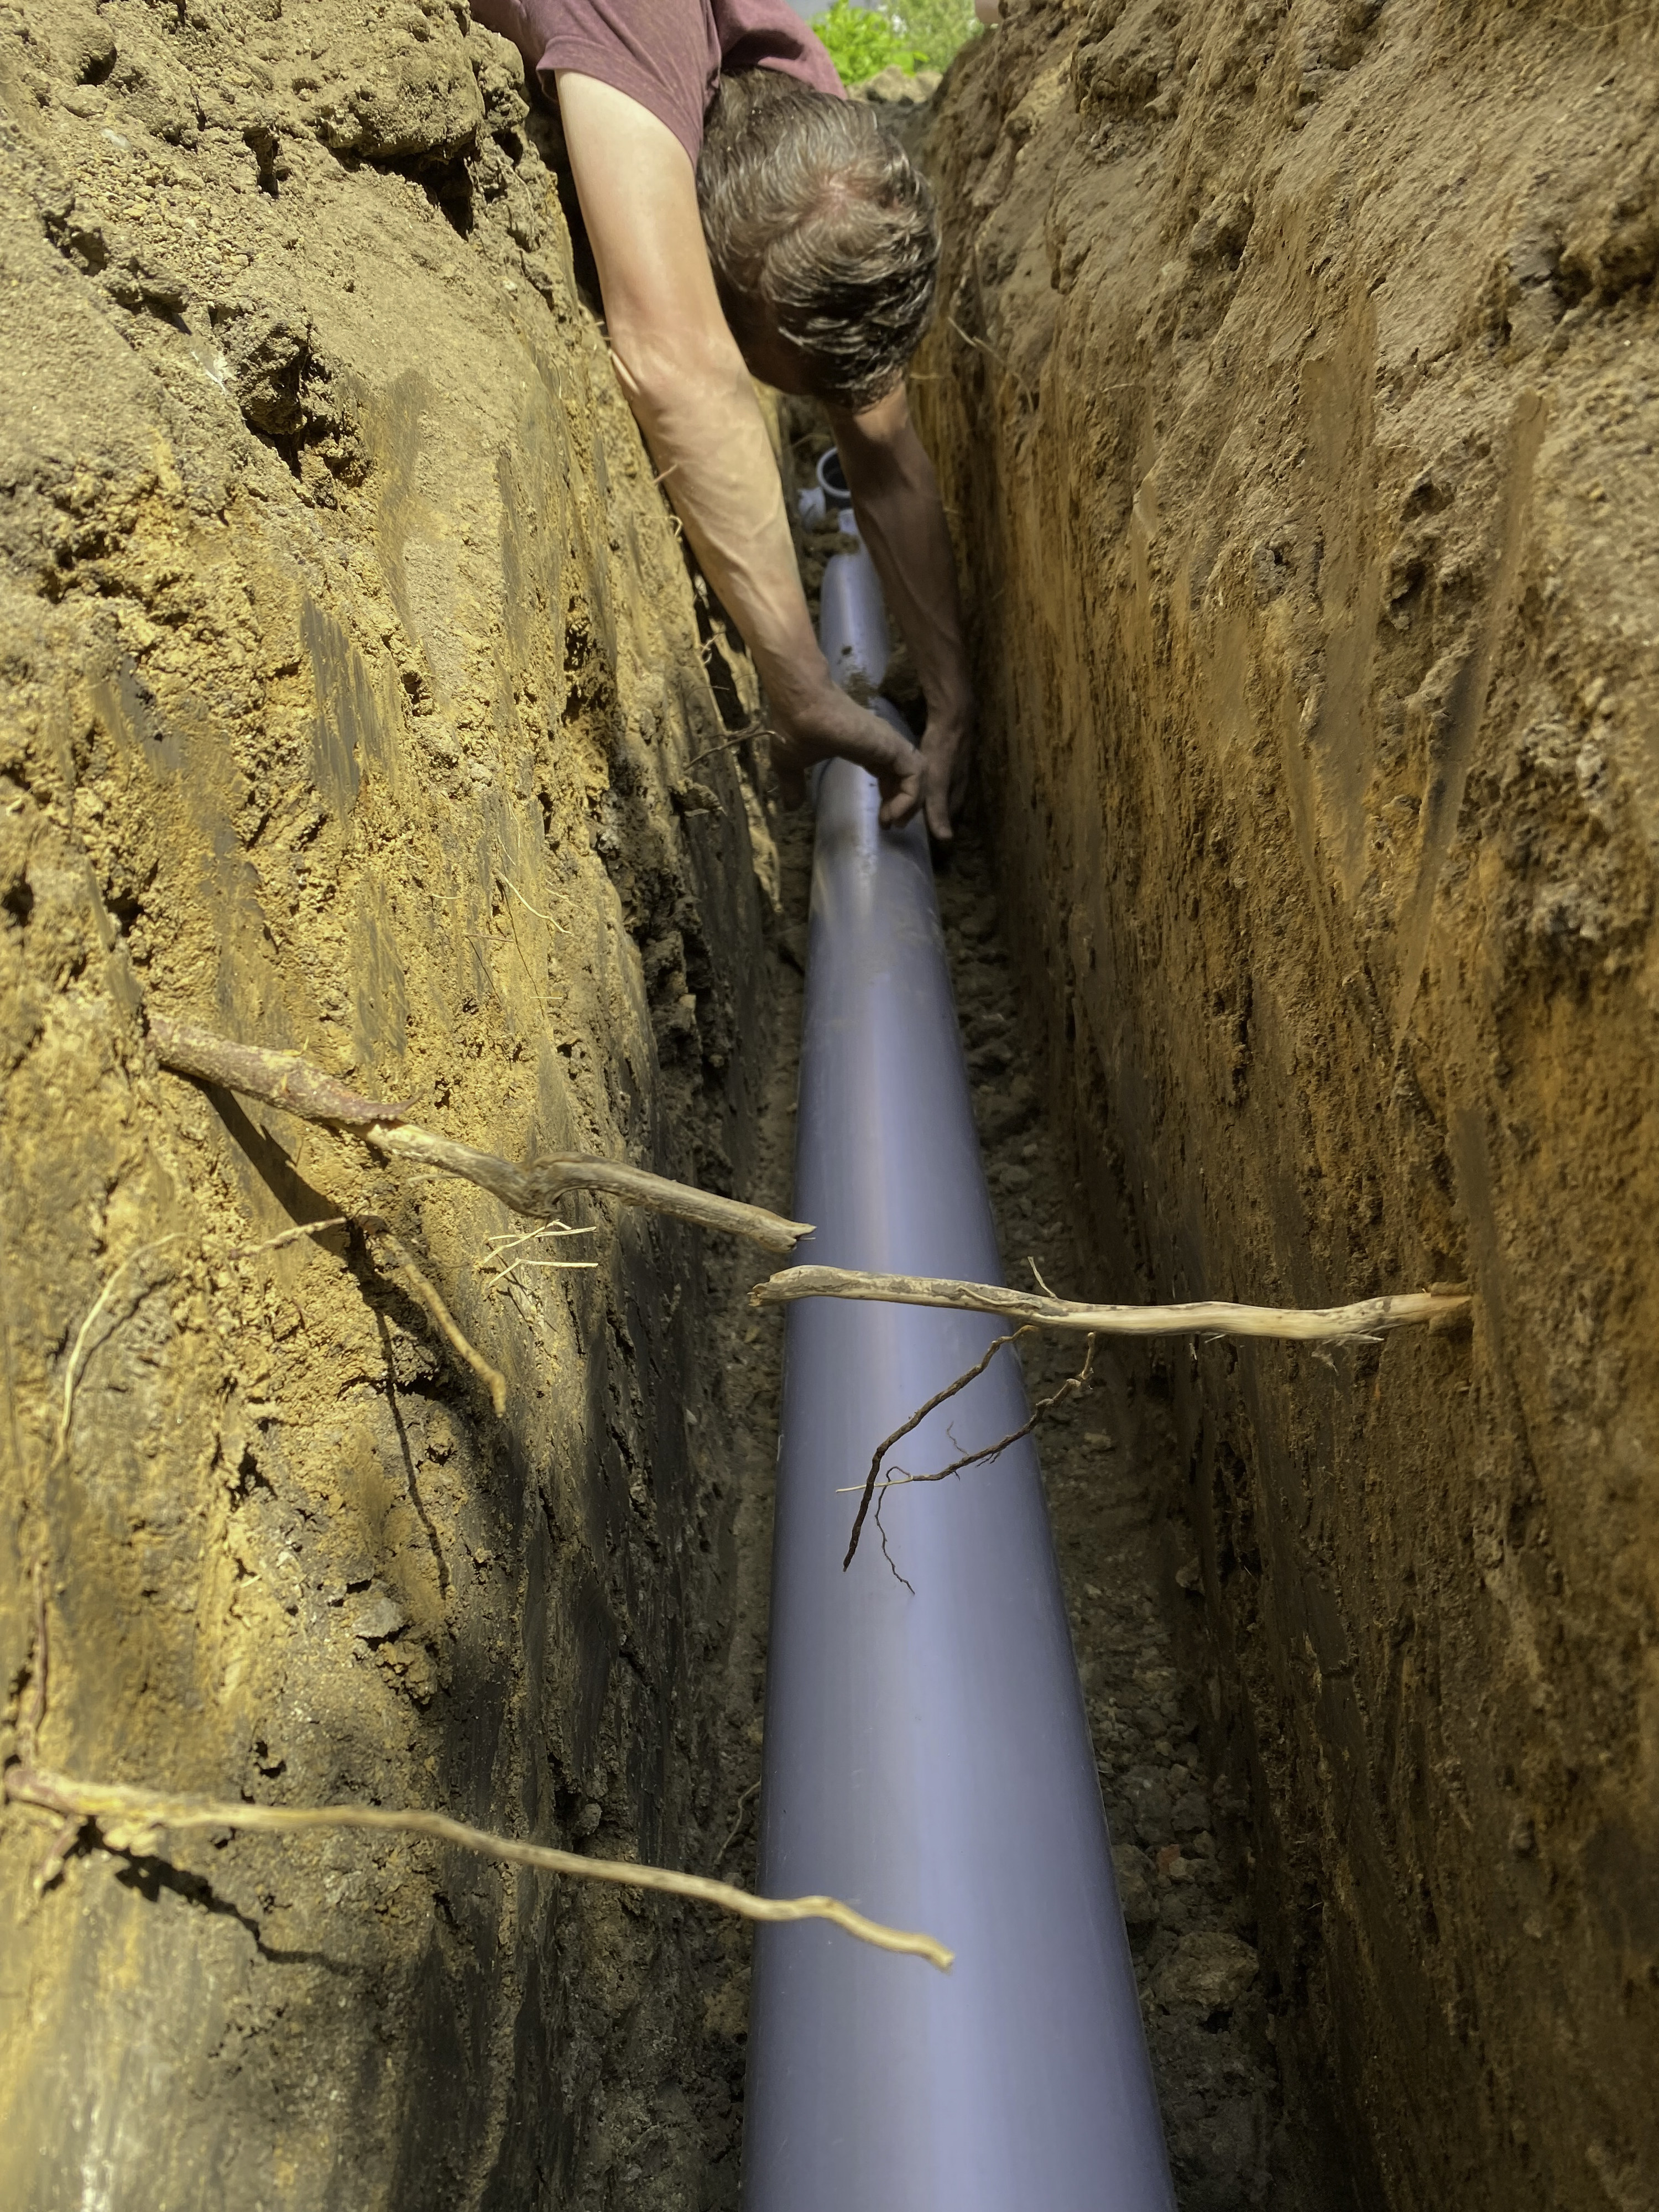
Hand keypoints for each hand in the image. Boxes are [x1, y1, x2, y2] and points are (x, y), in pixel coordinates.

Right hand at [770, 682, 924, 828]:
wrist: (798, 705)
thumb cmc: (795, 729)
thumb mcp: (790, 764)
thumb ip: (793, 785)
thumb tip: (789, 806)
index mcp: (865, 747)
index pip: (892, 773)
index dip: (892, 797)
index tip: (881, 819)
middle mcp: (883, 744)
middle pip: (910, 777)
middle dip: (906, 804)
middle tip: (891, 825)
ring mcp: (890, 743)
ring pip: (919, 776)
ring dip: (912, 803)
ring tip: (894, 822)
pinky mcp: (892, 745)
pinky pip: (915, 775)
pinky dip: (910, 797)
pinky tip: (892, 813)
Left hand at [917, 698, 973, 843]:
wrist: (952, 715)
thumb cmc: (944, 750)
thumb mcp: (938, 782)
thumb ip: (938, 809)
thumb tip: (945, 839)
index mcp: (957, 793)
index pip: (945, 818)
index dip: (931, 824)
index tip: (910, 826)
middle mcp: (958, 784)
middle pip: (941, 805)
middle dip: (926, 811)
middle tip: (902, 813)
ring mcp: (954, 768)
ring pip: (937, 790)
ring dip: (923, 796)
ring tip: (904, 798)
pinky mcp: (947, 755)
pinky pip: (933, 776)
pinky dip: (922, 780)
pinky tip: (913, 776)